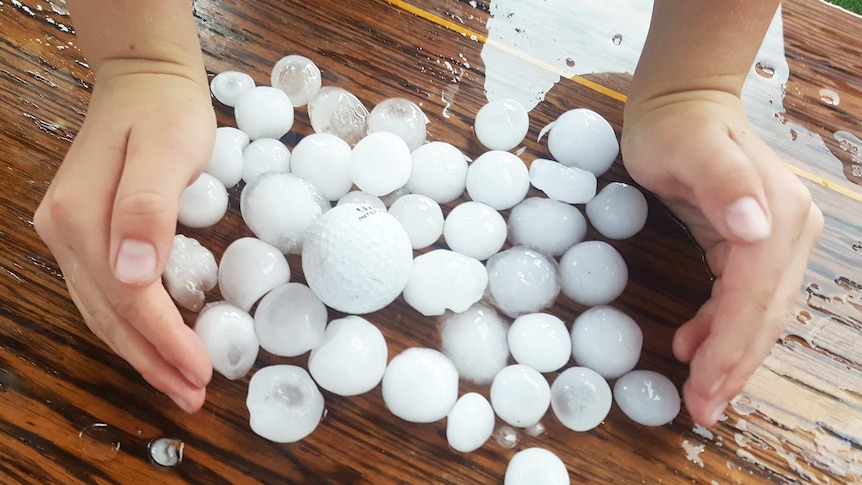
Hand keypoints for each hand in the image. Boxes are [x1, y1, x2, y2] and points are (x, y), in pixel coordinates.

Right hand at [34, 61, 215, 412]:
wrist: (143, 81)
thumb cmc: (164, 112)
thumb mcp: (167, 151)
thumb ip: (146, 210)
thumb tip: (134, 276)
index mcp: (82, 219)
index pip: (127, 298)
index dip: (164, 340)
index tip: (200, 372)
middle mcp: (65, 234)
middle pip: (110, 316)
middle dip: (152, 362)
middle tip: (191, 397)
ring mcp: (70, 236)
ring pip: (103, 312)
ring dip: (140, 353)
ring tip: (176, 384)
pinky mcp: (85, 234)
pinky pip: (105, 295)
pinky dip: (131, 327)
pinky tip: (154, 343)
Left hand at [621, 90, 822, 425]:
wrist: (682, 103)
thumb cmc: (675, 126)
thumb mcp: (688, 147)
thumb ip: (723, 182)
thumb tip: (755, 229)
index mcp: (775, 215)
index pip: (755, 297)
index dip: (730, 347)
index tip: (701, 389)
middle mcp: (786, 230)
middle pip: (764, 315)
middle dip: (733, 367)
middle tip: (702, 409)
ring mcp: (777, 238)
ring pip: (759, 315)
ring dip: (731, 357)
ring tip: (700, 392)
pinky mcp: (757, 244)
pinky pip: (746, 299)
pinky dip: (722, 329)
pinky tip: (693, 345)